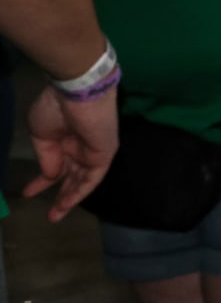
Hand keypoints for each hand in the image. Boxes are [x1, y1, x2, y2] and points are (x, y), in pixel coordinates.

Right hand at [24, 84, 116, 220]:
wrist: (76, 91)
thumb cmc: (55, 108)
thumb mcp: (42, 135)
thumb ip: (47, 158)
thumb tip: (50, 176)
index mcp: (66, 139)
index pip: (57, 164)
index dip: (43, 180)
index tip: (29, 193)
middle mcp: (81, 146)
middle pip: (73, 175)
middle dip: (62, 195)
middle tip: (51, 214)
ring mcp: (95, 150)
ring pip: (83, 179)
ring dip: (70, 198)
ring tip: (56, 214)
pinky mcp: (105, 152)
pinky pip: (93, 177)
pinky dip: (81, 191)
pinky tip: (67, 203)